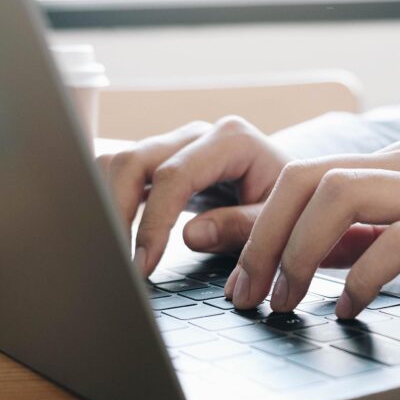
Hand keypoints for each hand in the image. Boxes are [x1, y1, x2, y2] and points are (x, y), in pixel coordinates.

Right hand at [96, 117, 289, 276]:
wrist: (293, 190)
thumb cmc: (289, 204)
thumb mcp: (277, 220)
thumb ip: (240, 226)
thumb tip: (191, 235)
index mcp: (231, 140)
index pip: (175, 175)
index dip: (154, 222)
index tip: (145, 264)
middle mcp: (197, 135)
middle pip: (134, 160)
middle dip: (117, 212)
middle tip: (119, 262)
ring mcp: (176, 145)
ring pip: (119, 162)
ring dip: (106, 204)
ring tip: (113, 252)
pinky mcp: (162, 163)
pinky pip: (123, 174)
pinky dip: (110, 200)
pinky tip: (114, 235)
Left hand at [224, 141, 399, 318]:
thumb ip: (357, 237)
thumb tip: (292, 255)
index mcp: (392, 161)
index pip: (302, 173)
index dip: (257, 223)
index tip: (238, 276)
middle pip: (307, 178)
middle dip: (263, 238)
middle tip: (249, 294)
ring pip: (341, 194)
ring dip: (299, 253)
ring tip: (289, 302)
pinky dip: (363, 278)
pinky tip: (352, 309)